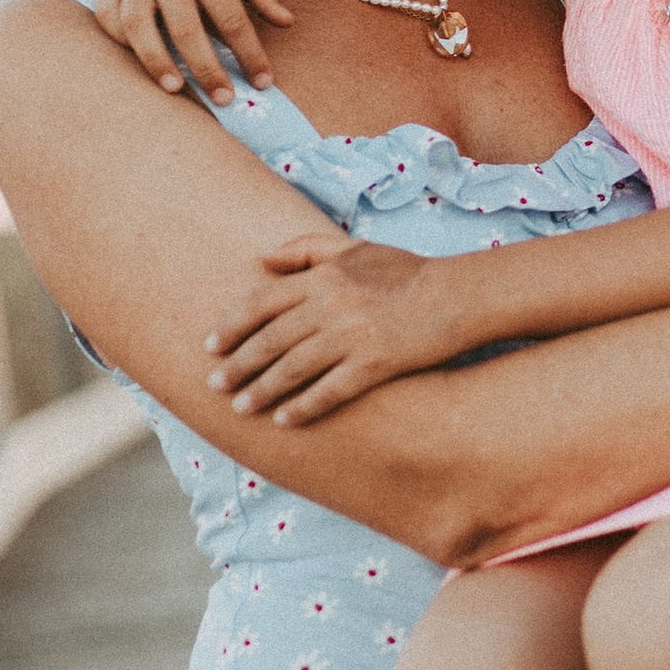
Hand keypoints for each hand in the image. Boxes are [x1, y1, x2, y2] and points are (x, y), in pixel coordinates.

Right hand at [94, 0, 293, 104]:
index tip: (263, 82)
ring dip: (157, 62)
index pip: (232, 19)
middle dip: (208, 70)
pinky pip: (109, 17)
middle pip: (188, 31)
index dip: (251, 54)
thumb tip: (286, 22)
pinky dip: (121, 41)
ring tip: (175, 88)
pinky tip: (140, 58)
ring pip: (140, 28)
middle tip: (224, 99)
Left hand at [206, 231, 461, 423]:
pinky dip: (304, 407)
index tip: (211, 346)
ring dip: (263, 390)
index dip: (232, 325)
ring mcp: (353, 335)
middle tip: (214, 384)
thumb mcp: (355, 248)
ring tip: (241, 408)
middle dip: (239, 364)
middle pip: (272, 338)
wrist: (458, 295)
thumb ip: (305, 249)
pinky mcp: (376, 363)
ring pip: (294, 367)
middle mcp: (332, 304)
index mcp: (324, 275)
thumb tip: (262, 260)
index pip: (263, 301)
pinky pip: (330, 390)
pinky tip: (285, 421)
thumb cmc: (406, 271)